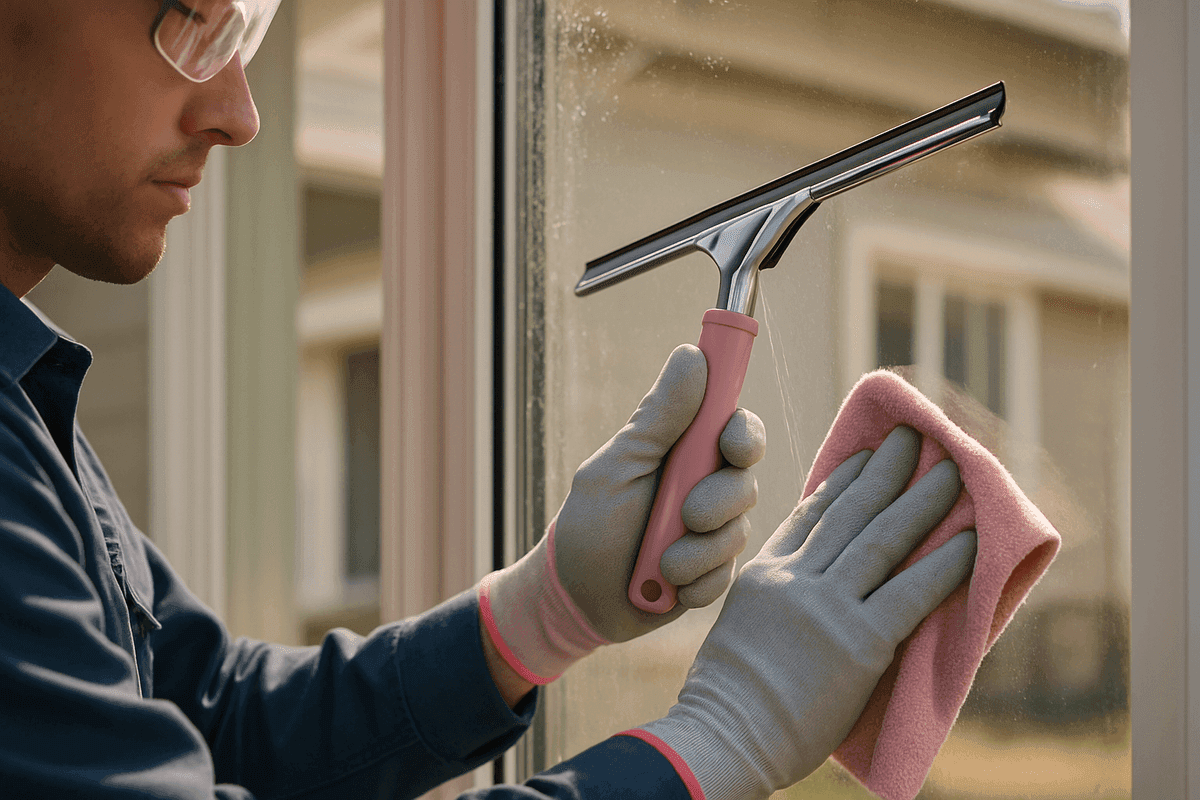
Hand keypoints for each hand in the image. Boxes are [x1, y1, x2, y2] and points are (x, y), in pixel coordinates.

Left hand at [479, 344, 764, 682]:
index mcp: (685, 451)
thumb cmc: (591, 521)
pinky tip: (665, 586)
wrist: (575, 598)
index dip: (743, 433)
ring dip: (695, 551)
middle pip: (747, 481)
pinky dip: (694, 583)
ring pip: (737, 533)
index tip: (728, 445)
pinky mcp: (712, 574)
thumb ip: (659, 417)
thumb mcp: (620, 465)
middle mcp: (707, 486)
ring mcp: (713, 532)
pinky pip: (725, 577)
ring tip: (658, 563)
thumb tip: (692, 355)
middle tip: (686, 515)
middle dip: (718, 502)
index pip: (737, 427)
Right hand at [639, 426, 976, 799]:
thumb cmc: (729, 698)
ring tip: (953, 472)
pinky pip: (912, 593)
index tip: (870, 453)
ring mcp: (827, 606)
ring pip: (884, 538)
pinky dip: (945, 564)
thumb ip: (775, 599)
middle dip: (889, 469)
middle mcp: (796, 577)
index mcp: (765, 572)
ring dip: (924, 500)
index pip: (811, 512)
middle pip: (852, 511)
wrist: (724, 733)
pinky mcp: (860, 642)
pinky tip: (971, 540)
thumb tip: (810, 588)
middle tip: (917, 438)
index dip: (846, 478)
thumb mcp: (741, 627)